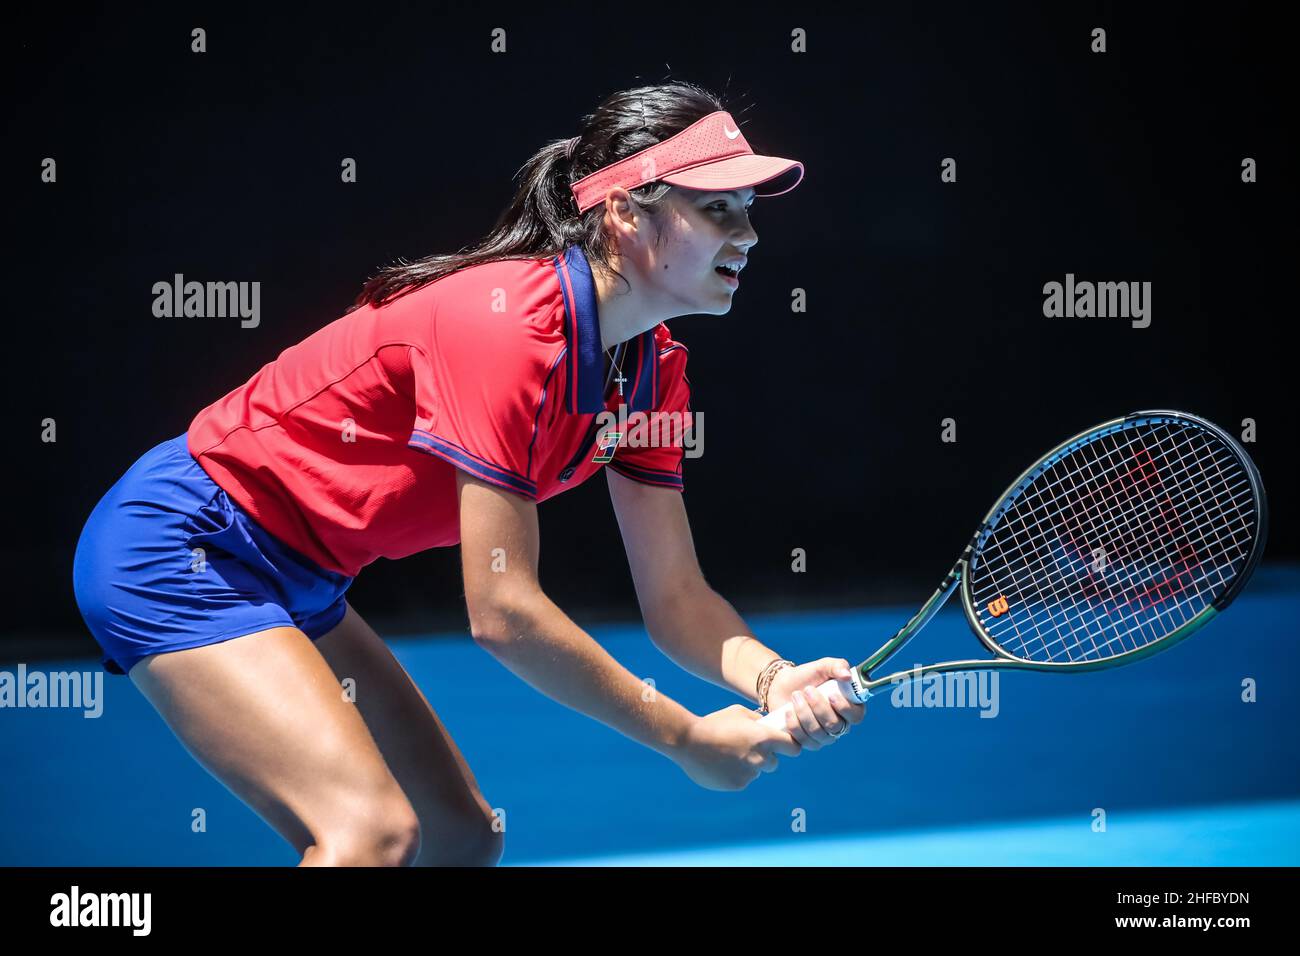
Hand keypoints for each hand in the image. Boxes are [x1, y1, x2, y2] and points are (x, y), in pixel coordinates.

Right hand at [673, 705, 800, 790]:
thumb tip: (768, 726)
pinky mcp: (737, 785)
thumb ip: (757, 721)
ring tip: (727, 755)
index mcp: (763, 738)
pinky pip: (742, 780)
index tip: (784, 745)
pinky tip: (719, 763)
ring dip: (748, 766)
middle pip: (774, 763)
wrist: (687, 741)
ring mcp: (749, 774)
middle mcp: (760, 758)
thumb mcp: (738, 712)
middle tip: (747, 749)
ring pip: (755, 772)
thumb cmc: (713, 723)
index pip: (793, 748)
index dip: (789, 746)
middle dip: (765, 757)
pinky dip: (734, 774)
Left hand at [765, 658, 865, 748]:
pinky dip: (794, 725)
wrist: (784, 685)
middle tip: (806, 690)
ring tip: (795, 696)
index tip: (831, 696)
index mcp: (849, 707)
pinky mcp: (806, 742)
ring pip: (818, 733)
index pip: (856, 716)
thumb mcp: (823, 666)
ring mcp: (823, 737)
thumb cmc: (808, 676)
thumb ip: (837, 666)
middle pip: (834, 726)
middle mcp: (838, 725)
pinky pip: (803, 741)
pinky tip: (788, 711)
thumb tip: (847, 676)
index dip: (845, 709)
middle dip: (818, 707)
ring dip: (804, 713)